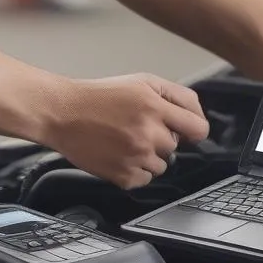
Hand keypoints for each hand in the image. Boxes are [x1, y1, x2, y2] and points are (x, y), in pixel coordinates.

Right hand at [43, 73, 209, 188]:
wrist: (63, 113)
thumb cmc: (99, 96)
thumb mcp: (142, 82)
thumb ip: (176, 96)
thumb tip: (198, 117)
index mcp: (155, 106)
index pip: (198, 128)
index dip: (193, 128)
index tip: (184, 129)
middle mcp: (148, 133)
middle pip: (176, 146)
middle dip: (161, 138)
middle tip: (137, 127)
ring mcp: (136, 157)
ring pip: (161, 165)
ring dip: (149, 156)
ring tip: (125, 140)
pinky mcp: (123, 176)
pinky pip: (144, 179)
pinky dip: (135, 171)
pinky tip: (119, 154)